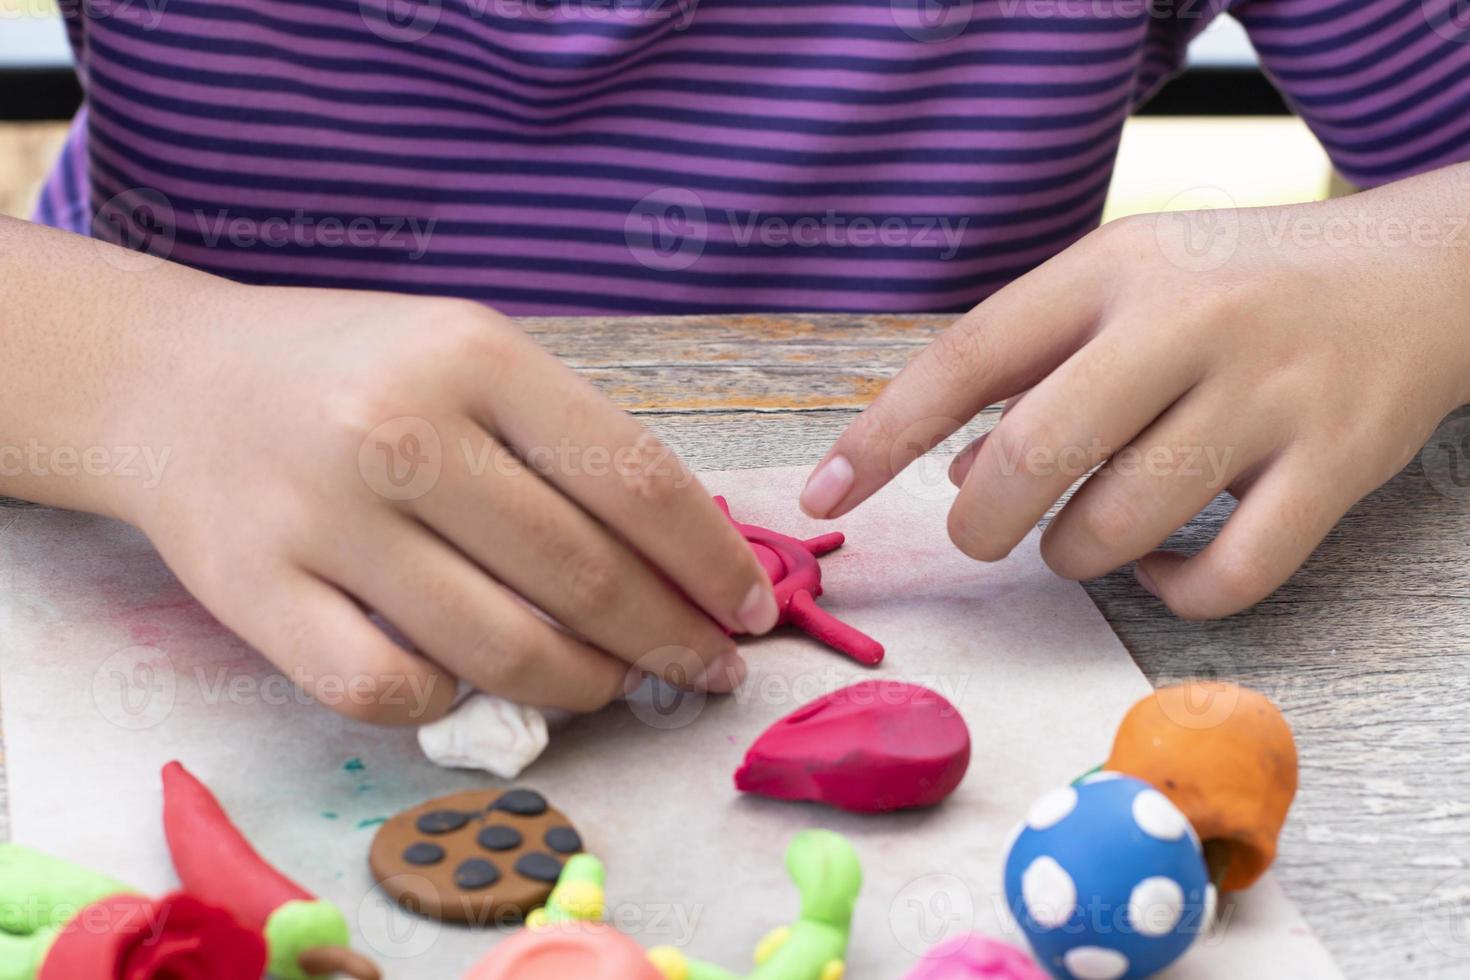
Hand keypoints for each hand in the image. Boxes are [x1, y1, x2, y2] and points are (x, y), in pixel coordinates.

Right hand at [117, 286, 776, 722]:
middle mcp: (398, 429)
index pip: (636, 480)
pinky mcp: (256, 591)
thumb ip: (569, 443)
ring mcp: (321, 516)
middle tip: (703, 671)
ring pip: (499, 649)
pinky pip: (389, 692)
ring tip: (613, 683)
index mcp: (474, 355)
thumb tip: (687, 560)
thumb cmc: (353, 373)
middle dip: (668, 640)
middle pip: (582, 574)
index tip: (750, 612)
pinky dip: (456, 704)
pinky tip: (481, 687)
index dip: (712, 563)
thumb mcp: (469, 360)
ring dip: (584, 685)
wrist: (173, 381)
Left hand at [800, 164, 1469, 617]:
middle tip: (984, 531)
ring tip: (1086, 532)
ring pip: (1118, 527)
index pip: (965, 358)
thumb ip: (1034, 370)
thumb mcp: (1125, 288)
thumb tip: (960, 476)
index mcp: (1113, 270)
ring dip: (1073, 557)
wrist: (1415, 273)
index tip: (822, 498)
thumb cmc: (1234, 288)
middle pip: (1034, 454)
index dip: (880, 438)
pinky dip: (1172, 593)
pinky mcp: (1337, 464)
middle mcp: (1186, 323)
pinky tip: (1162, 564)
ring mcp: (1268, 394)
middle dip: (980, 523)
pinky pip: (1225, 578)